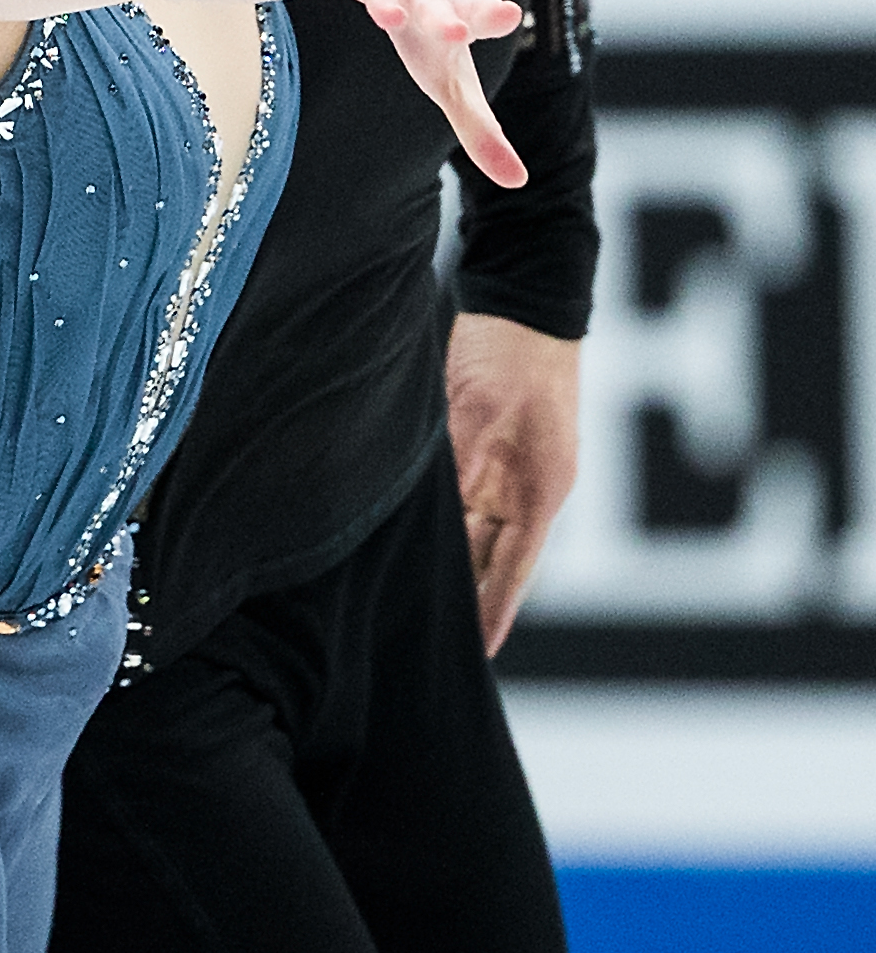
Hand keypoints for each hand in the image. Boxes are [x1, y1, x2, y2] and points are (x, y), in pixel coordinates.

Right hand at [313, 0, 526, 186]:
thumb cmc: (424, 14)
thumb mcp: (448, 66)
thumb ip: (479, 123)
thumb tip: (518, 182)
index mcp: (457, 7)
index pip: (477, 14)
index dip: (489, 16)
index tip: (507, 13)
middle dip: (440, 14)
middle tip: (454, 33)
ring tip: (386, 18)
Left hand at [446, 311, 580, 654]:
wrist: (525, 295)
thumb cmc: (506, 350)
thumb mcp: (470, 411)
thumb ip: (449, 467)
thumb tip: (423, 519)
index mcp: (536, 491)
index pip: (511, 571)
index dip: (491, 613)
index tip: (474, 656)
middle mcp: (529, 490)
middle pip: (492, 558)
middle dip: (465, 597)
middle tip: (425, 639)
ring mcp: (514, 470)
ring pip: (477, 532)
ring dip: (453, 564)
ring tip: (415, 605)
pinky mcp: (493, 447)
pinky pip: (470, 501)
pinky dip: (451, 526)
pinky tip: (420, 544)